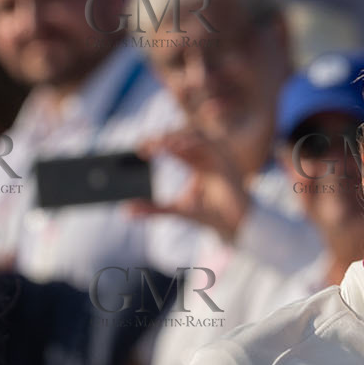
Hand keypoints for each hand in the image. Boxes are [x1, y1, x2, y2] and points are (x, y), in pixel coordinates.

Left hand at [128, 130, 251, 241]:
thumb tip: (127, 211)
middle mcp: (207, 156)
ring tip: (159, 144)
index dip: (158, 144)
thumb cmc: (211, 216)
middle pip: (184, 138)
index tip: (139, 149)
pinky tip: (176, 147)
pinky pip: (210, 144)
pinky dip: (192, 143)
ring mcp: (218, 156)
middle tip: (145, 144)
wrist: (236, 227)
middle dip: (164, 138)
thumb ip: (153, 209)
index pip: (175, 147)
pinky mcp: (227, 161)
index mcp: (197, 163)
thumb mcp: (177, 211)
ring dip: (176, 138)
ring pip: (196, 137)